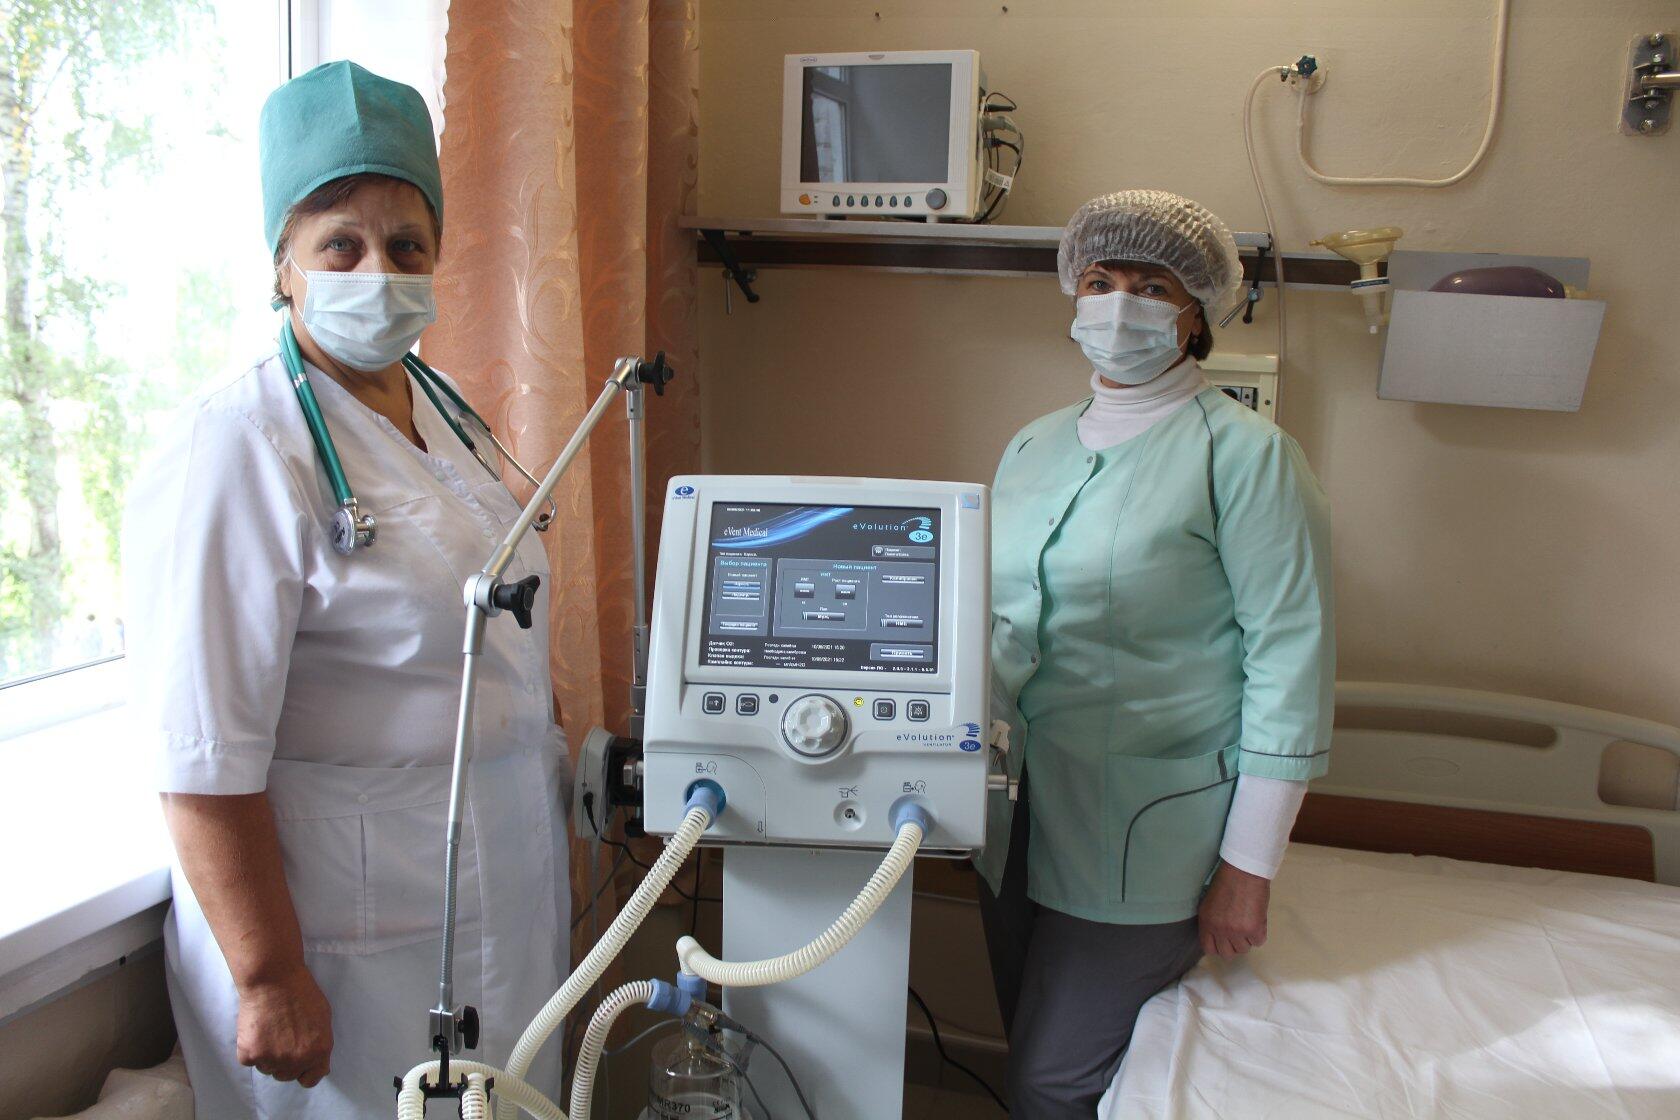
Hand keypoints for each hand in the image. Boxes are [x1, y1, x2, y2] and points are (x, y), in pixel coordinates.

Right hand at [236, 966, 333, 1086]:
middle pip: (286, 1075)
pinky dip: (249, 1048)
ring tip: (268, 1029)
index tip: (299, 1063)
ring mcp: (272, 1060)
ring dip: (266, 1055)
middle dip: (284, 1061)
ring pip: (267, 1068)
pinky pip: (248, 1060)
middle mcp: (297, 1061)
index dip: (304, 1071)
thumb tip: (317, 1061)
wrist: (273, 979)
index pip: (310, 1079)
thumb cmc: (301, 992)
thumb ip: (319, 1043)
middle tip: (280, 1038)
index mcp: (318, 1051)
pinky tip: (255, 1029)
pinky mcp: (250, 1055)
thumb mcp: (323, 1018)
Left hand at [1197, 860, 1269, 958]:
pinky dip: (1260, 933)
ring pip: (1244, 949)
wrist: (1244, 871)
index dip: (1218, 946)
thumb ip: (1212, 921)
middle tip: (1239, 934)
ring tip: (1248, 922)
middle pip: (1227, 954)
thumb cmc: (1226, 881)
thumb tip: (1217, 935)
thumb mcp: (1209, 902)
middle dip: (1233, 946)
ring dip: (1247, 939)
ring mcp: (1237, 931)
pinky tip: (1257, 919)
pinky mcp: (1254, 929)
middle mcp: (1220, 930)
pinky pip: (1259, 941)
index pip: (1209, 949)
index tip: (1224, 941)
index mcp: (1206, 922)